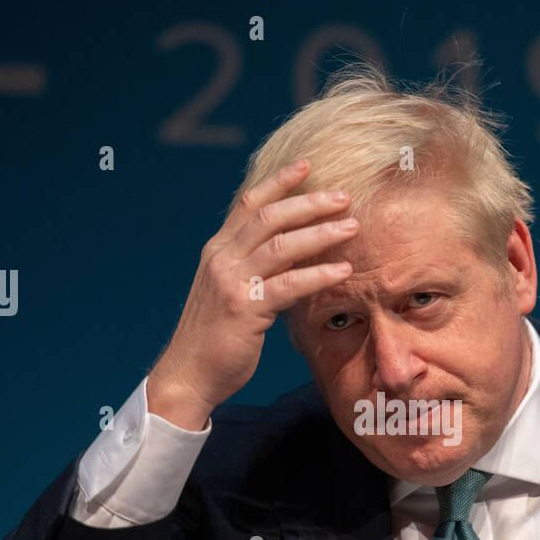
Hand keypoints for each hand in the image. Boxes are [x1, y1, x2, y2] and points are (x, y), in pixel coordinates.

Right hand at [147, 157, 358, 429]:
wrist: (188, 373)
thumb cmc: (215, 336)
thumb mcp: (230, 291)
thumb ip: (253, 268)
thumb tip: (292, 254)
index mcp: (218, 250)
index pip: (249, 204)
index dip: (278, 183)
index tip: (307, 166)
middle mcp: (222, 258)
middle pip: (270, 217)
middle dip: (309, 203)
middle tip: (343, 196)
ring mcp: (232, 282)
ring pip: (282, 245)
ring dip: (320, 232)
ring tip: (351, 226)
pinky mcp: (245, 309)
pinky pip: (289, 285)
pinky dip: (319, 275)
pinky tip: (343, 270)